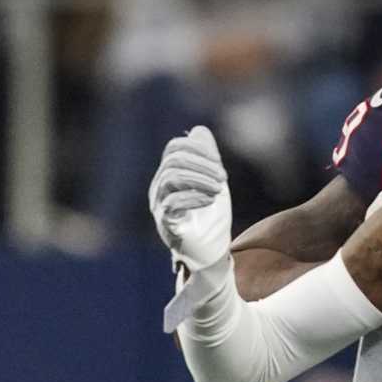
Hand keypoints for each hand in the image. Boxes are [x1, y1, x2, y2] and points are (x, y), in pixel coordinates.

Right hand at [149, 126, 232, 274]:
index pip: (174, 147)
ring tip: (219, 189)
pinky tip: (211, 200)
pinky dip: (195, 196)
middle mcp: (159, 189)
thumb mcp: (213, 181)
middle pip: (173, 160)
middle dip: (202, 164)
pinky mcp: (165, 224)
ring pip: (171, 177)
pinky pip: (172, 202)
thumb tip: (198, 130)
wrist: (211, 251)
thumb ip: (207, 156)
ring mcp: (159, 207)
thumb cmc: (211, 218)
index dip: (199, 149)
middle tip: (223, 178)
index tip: (219, 164)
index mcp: (169, 176)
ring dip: (200, 179)